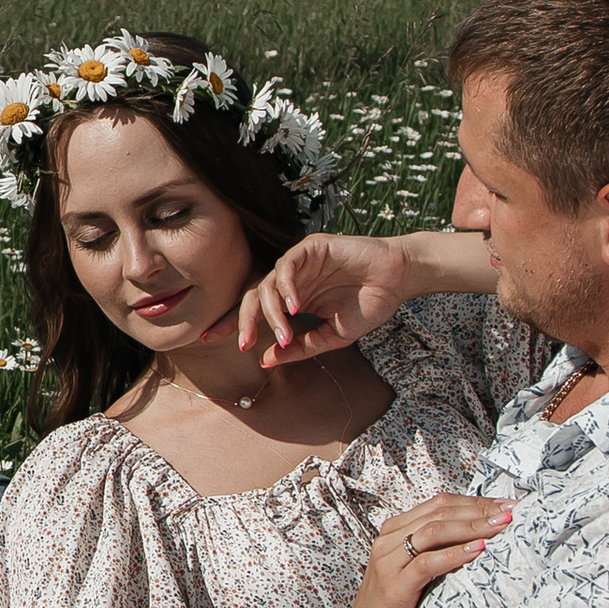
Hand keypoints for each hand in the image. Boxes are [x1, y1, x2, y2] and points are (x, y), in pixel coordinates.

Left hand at [235, 232, 413, 370]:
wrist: (398, 281)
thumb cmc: (369, 305)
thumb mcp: (332, 336)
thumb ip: (300, 347)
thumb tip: (266, 360)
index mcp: (293, 299)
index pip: (255, 310)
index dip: (233, 322)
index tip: (209, 339)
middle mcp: (292, 280)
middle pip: (253, 296)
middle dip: (241, 320)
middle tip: (242, 343)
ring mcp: (300, 262)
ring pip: (268, 284)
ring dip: (272, 312)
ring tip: (283, 332)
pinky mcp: (311, 247)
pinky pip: (287, 265)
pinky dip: (286, 287)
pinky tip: (295, 306)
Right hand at [336, 490, 511, 607]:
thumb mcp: (417, 572)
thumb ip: (438, 552)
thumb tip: (484, 539)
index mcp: (395, 531)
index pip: (440, 504)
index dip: (476, 501)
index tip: (508, 504)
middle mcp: (389, 540)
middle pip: (440, 512)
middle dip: (480, 510)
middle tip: (512, 512)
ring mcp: (388, 562)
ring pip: (433, 531)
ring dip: (471, 527)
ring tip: (500, 527)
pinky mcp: (393, 587)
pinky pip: (426, 563)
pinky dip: (454, 554)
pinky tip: (478, 551)